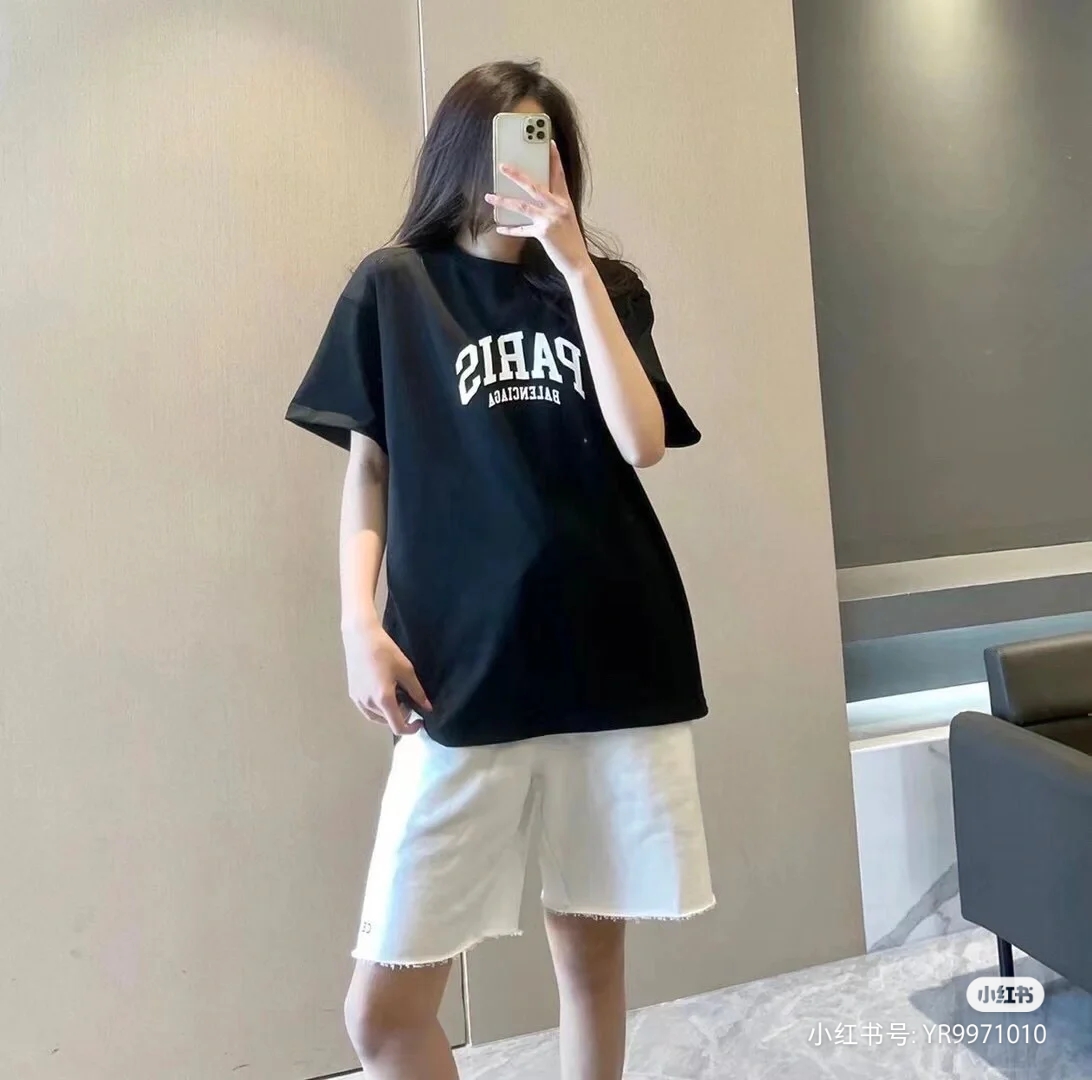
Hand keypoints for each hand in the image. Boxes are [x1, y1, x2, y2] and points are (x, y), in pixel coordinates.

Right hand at [342, 620, 430, 735]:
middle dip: (401, 715)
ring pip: (376, 717)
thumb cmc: (386, 651)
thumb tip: (427, 708)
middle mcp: (368, 704)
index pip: (398, 727)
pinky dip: (377, 709)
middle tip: (408, 698)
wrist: (361, 637)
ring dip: (388, 713)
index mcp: (383, 699)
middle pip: (388, 721)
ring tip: (396, 696)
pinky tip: (383, 694)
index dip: (411, 729)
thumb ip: (417, 692)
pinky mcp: (353, 693)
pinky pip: (367, 710)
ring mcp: (358, 700)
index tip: (420, 721)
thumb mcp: (406, 670)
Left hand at [485, 141, 592, 281]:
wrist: (577, 262)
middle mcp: (558, 206)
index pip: (559, 175)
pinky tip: (499, 227)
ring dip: (504, 200)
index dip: (554, 158)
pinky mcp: (543, 232)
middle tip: (503, 166)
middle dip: (517, 175)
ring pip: (523, 205)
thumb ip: (553, 206)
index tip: (549, 142)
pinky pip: (522, 229)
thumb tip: (534, 198)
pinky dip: (510, 229)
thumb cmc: (570, 241)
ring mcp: (550, 219)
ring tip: (489, 195)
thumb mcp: (566, 219)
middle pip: (534, 185)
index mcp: (565, 201)